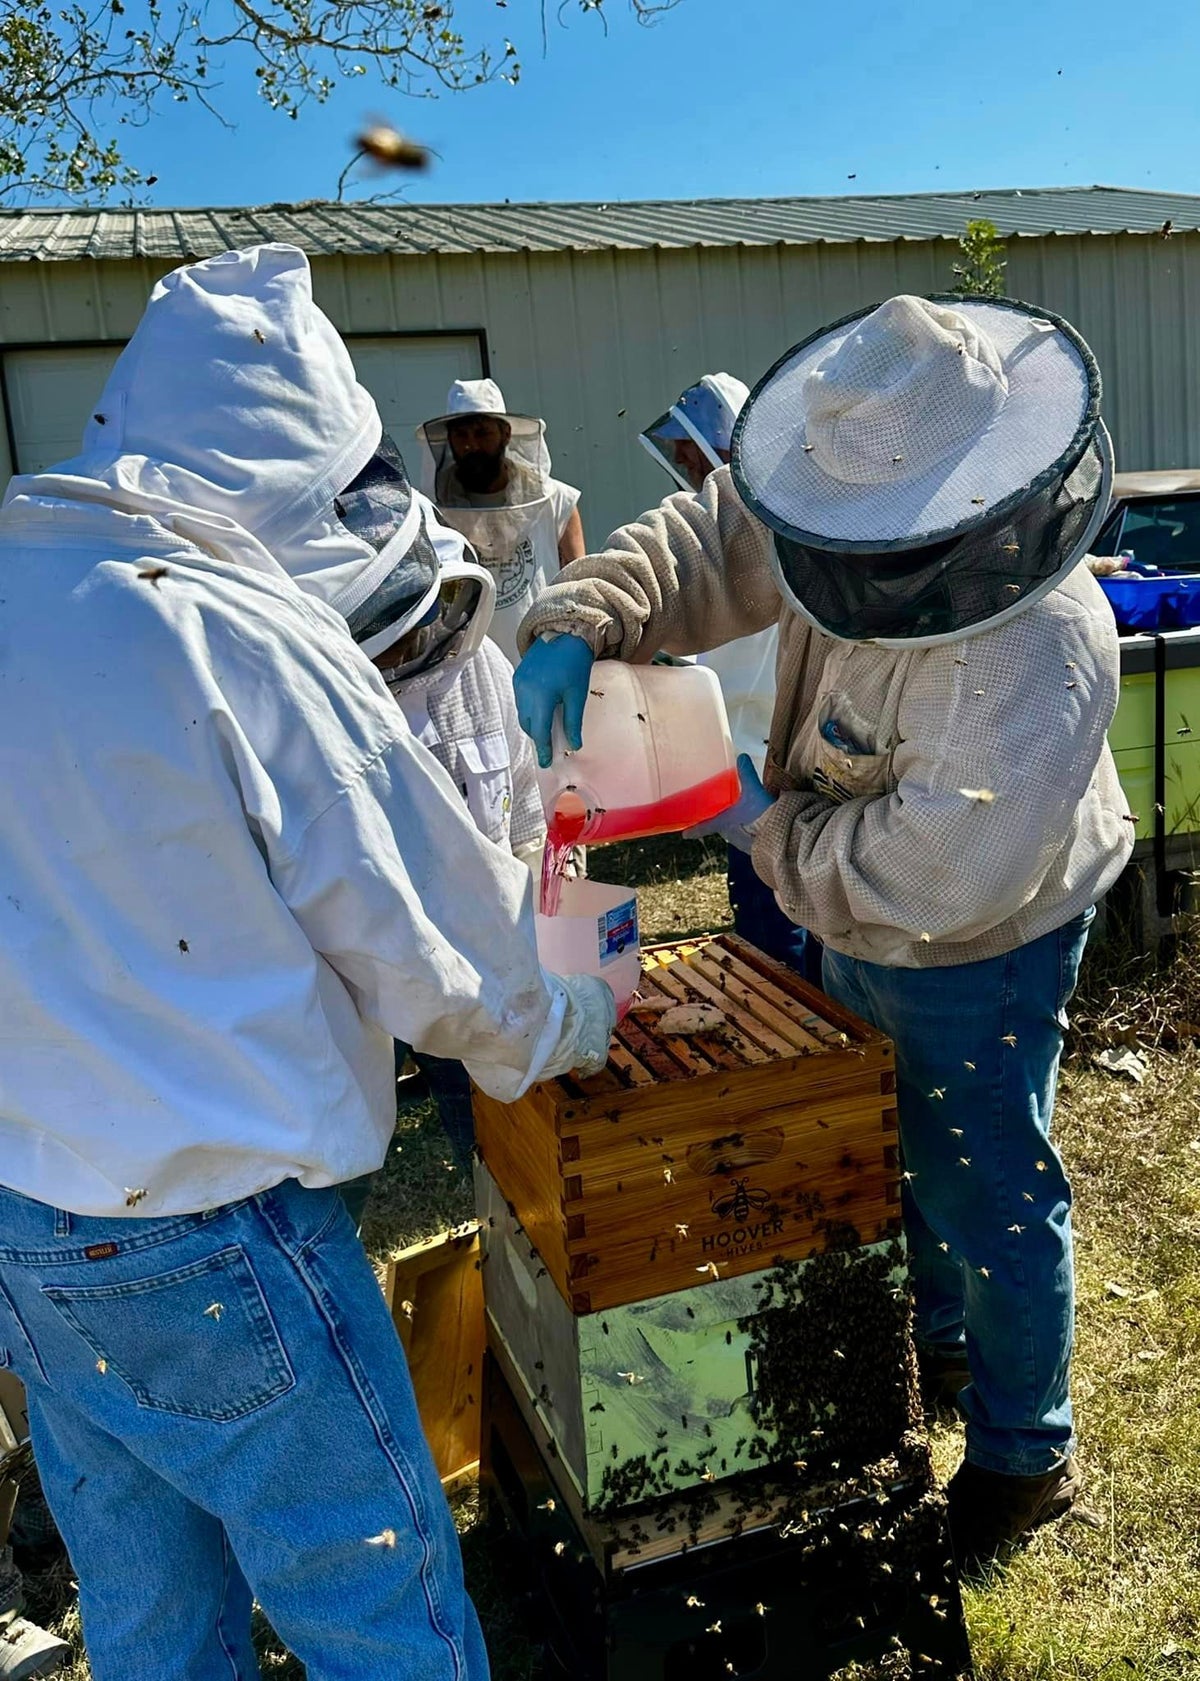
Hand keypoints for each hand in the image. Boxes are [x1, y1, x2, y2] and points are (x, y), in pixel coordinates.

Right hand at [514, 634, 594, 769]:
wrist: (564, 633)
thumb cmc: (574, 663)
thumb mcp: (577, 694)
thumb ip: (573, 721)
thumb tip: (574, 745)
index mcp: (542, 695)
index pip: (540, 730)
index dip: (543, 748)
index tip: (546, 762)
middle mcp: (525, 691)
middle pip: (529, 725)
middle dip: (538, 737)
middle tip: (550, 747)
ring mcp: (519, 683)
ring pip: (523, 714)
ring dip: (534, 724)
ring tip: (548, 727)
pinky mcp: (517, 677)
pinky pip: (521, 702)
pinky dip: (530, 710)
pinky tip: (542, 710)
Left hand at [684, 753, 774, 851]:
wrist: (782, 835)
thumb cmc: (763, 815)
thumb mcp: (754, 791)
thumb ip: (746, 774)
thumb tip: (741, 757)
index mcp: (724, 822)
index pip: (705, 827)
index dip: (694, 830)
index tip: (685, 834)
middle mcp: (730, 835)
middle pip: (720, 828)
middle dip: (719, 822)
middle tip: (718, 814)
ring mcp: (742, 843)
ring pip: (733, 833)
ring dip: (734, 826)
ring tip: (739, 817)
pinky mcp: (755, 847)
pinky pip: (746, 839)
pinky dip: (747, 831)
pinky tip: (754, 825)